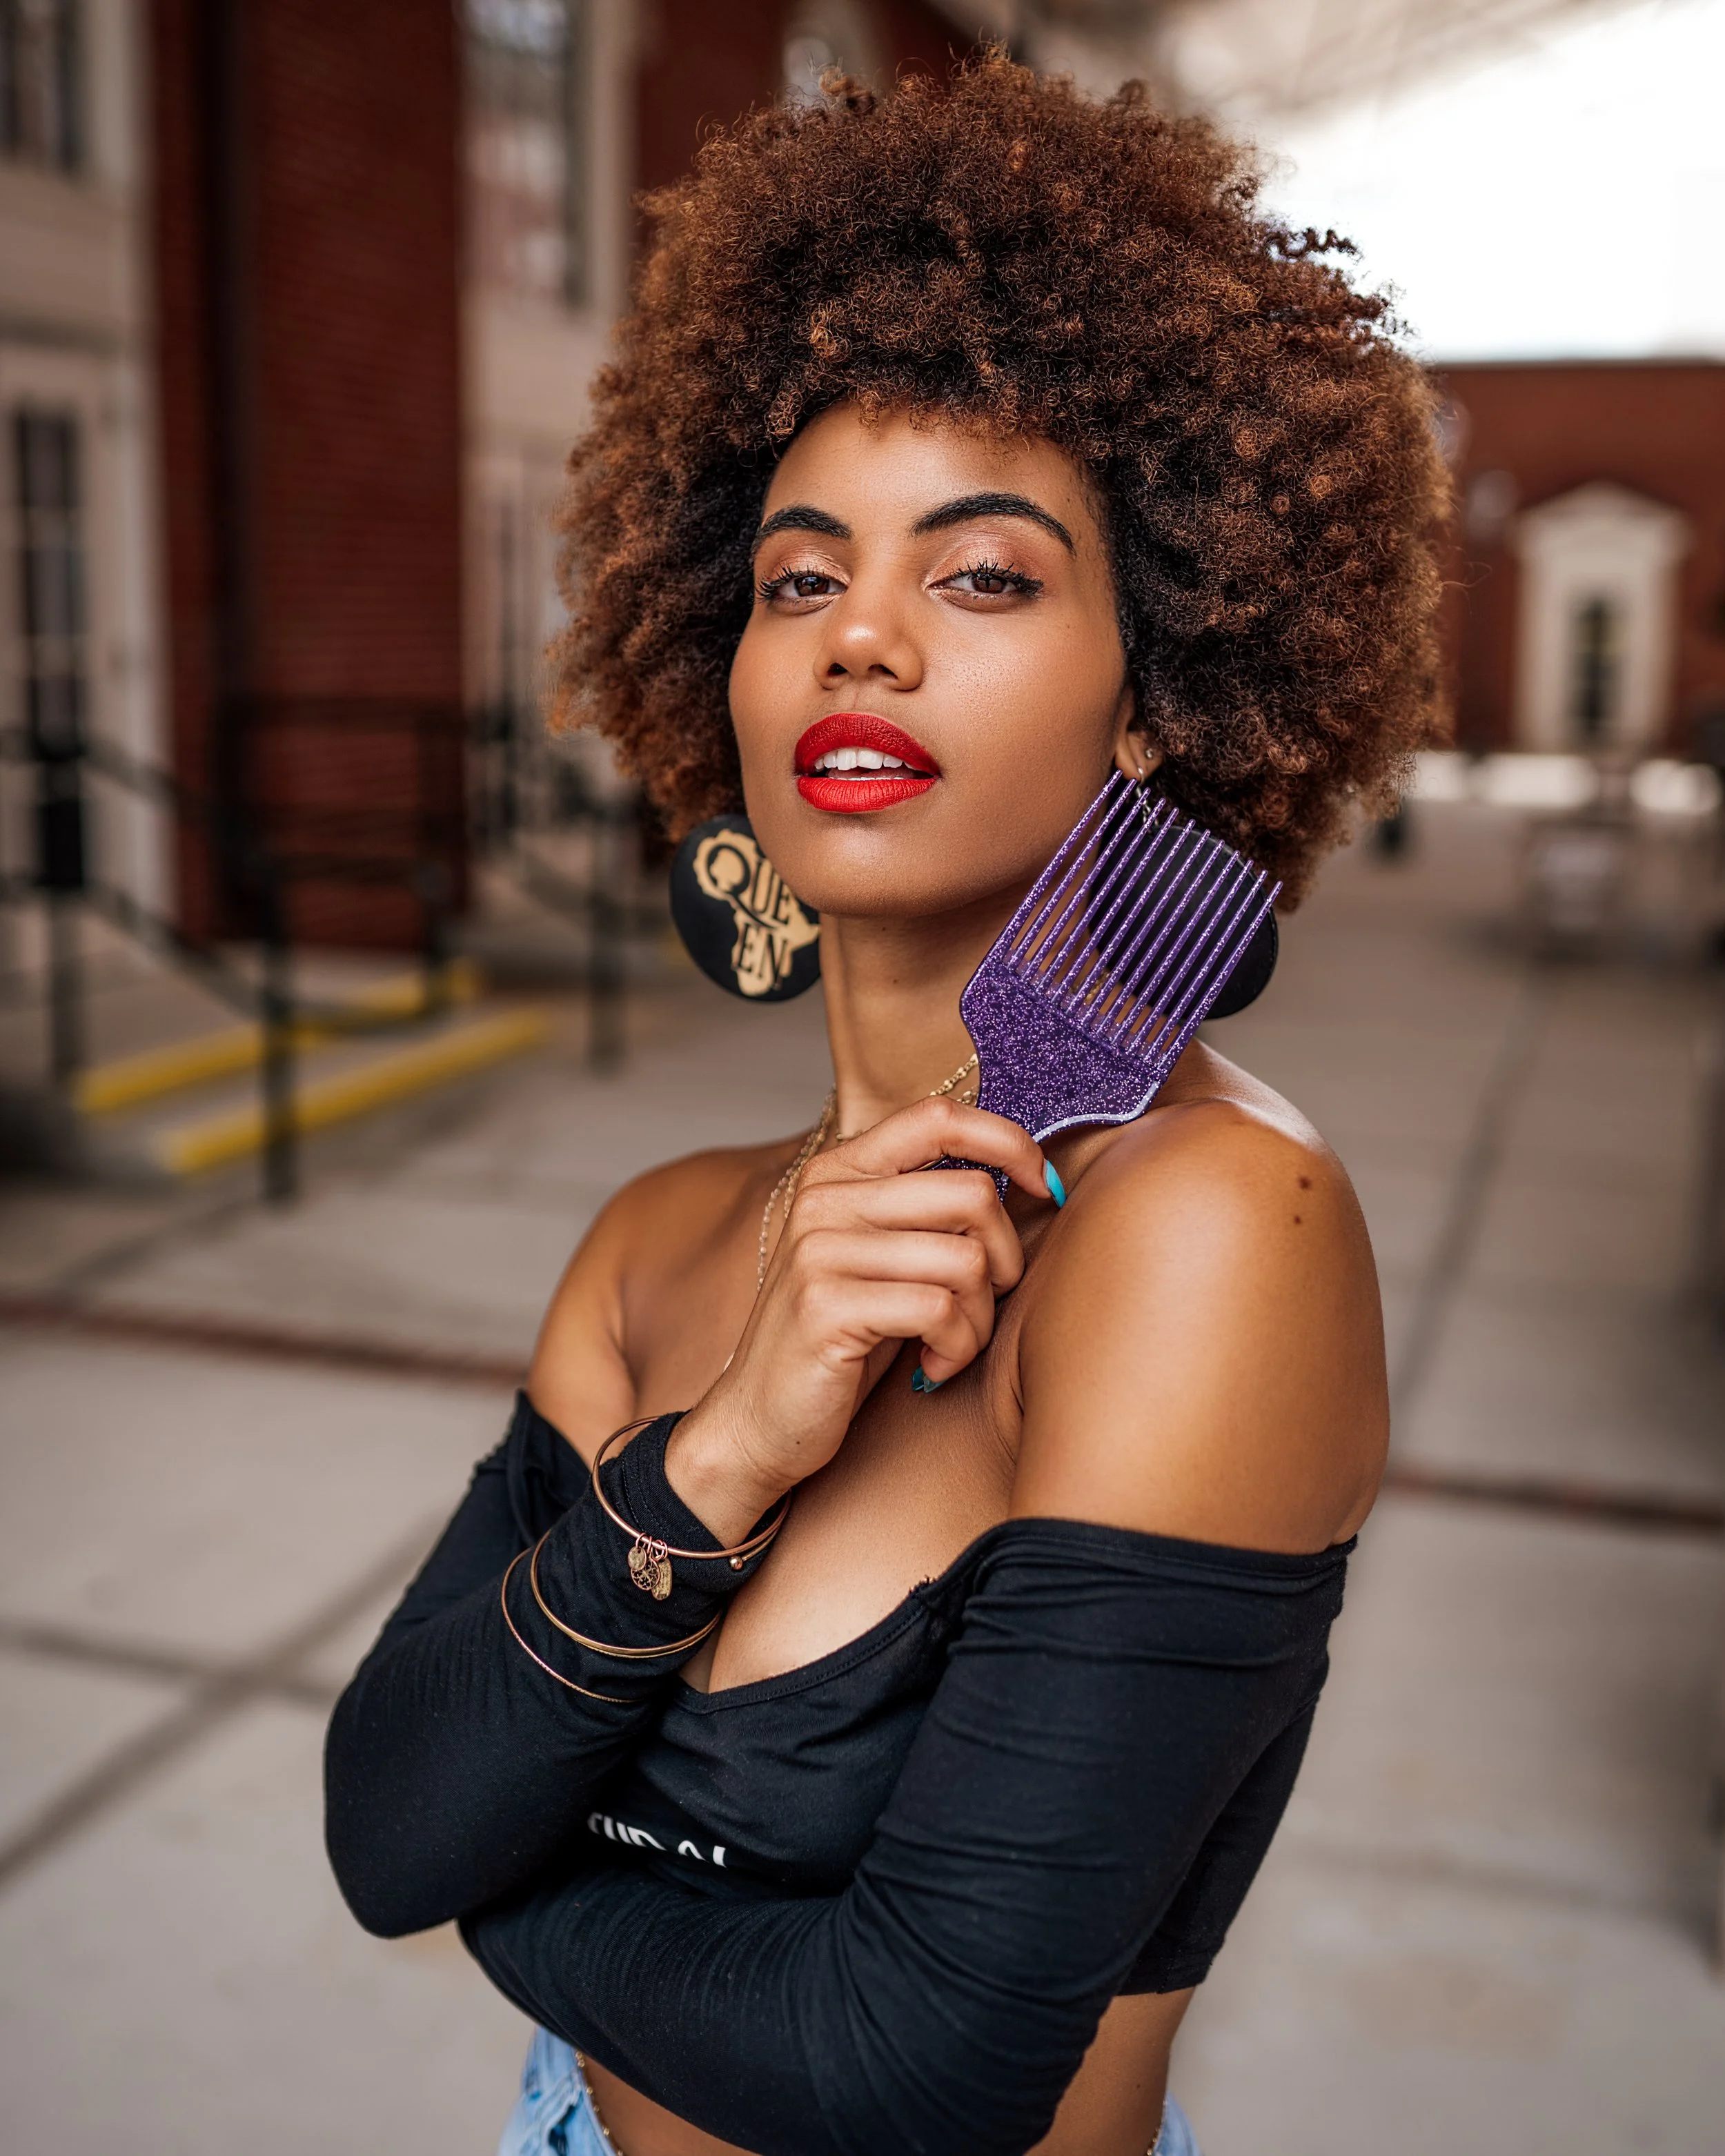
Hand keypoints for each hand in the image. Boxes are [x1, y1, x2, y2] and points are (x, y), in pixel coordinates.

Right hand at [666, 1099, 1053, 1541]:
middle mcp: (824, 1198)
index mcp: (839, 1172)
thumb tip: (1026, 1173)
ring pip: (966, 1258)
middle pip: (972, 1194)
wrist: (758, 1420)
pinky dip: (957, 1347)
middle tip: (982, 1303)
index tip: (1044, 1188)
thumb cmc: (841, 1340)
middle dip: (1004, 1257)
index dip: (1009, 1143)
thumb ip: (926, 1208)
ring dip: (980, 1316)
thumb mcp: (879, 1257)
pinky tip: (933, 1366)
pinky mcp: (826, 1307)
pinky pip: (941, 1310)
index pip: (938, 1118)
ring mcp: (820, 1251)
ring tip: (952, 1343)